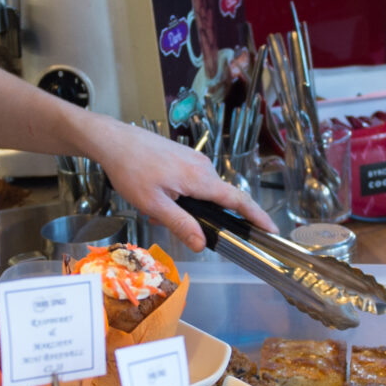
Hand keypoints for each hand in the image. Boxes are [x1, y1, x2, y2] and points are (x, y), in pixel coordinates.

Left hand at [82, 119, 273, 250]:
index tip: (271, 230)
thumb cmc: (131, 170)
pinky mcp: (184, 157)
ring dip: (181, 206)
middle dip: (196, 217)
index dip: (257, 216)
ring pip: (200, 193)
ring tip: (151, 207)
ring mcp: (194, 160)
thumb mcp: (153, 204)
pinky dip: (177, 195)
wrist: (113, 140)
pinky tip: (154, 196)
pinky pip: (191, 182)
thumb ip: (181, 224)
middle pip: (217, 200)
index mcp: (200, 178)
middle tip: (162, 219)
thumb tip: (203, 244)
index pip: (237, 201)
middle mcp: (203, 167)